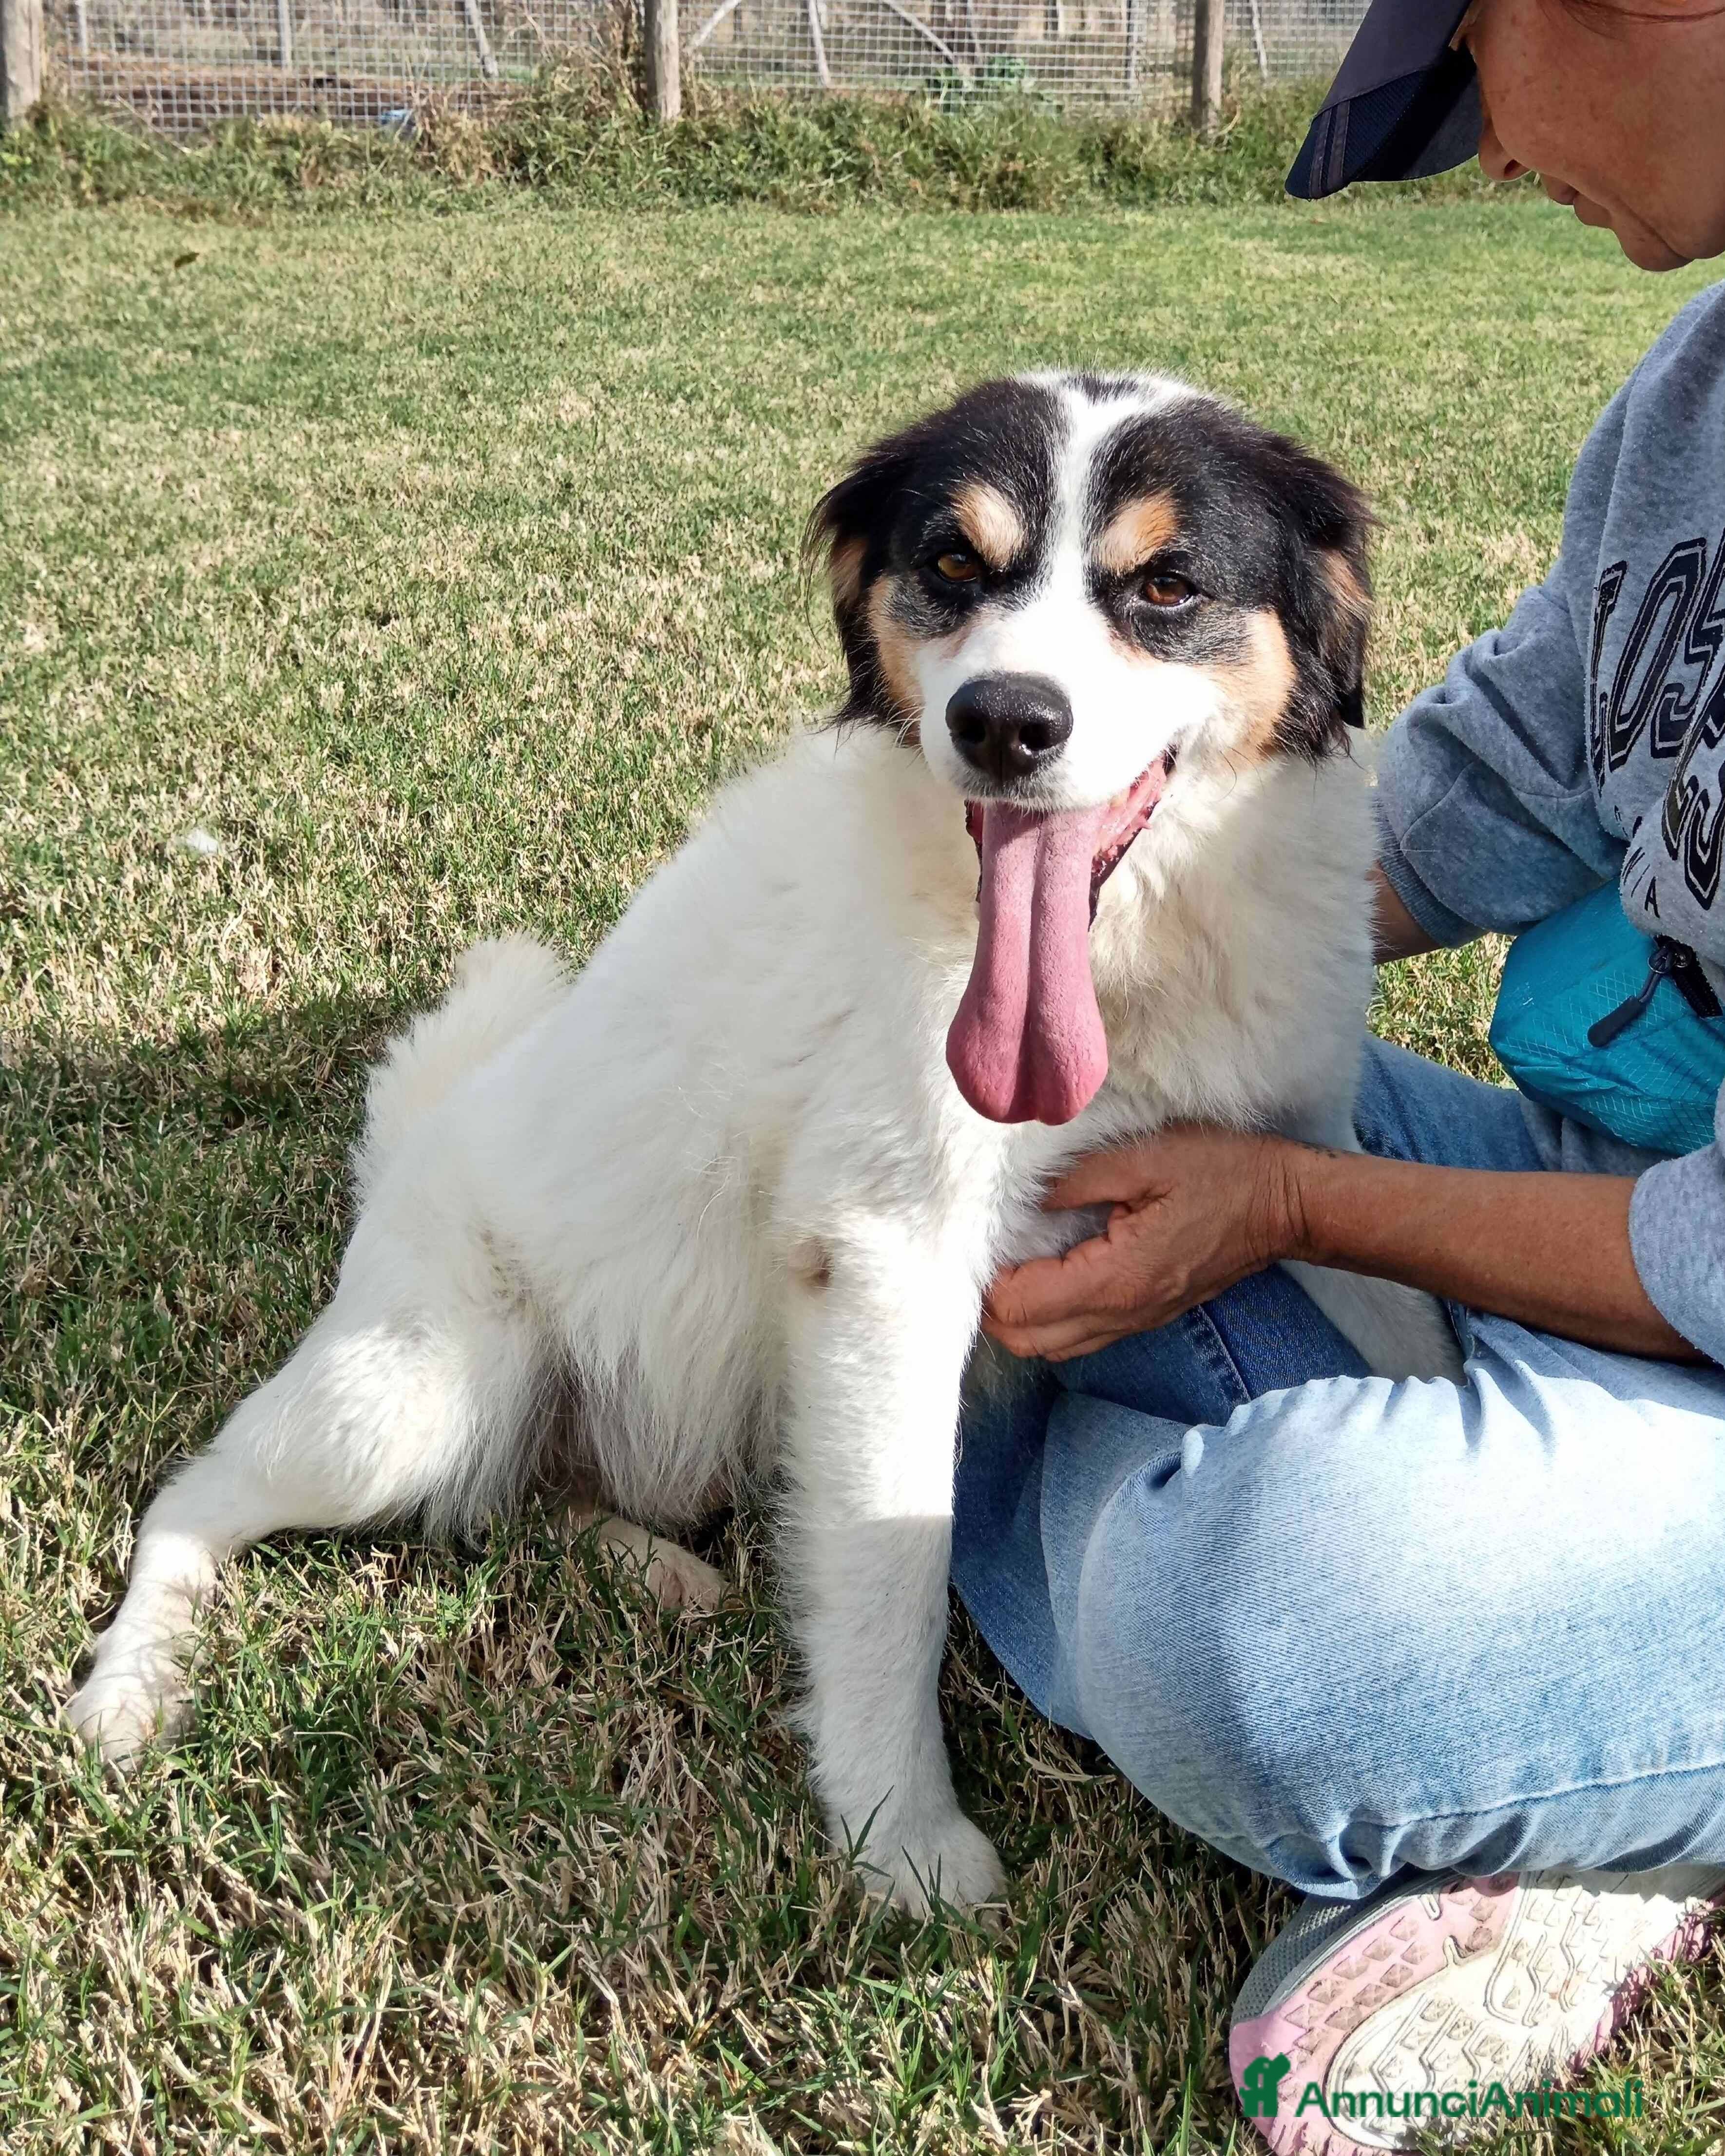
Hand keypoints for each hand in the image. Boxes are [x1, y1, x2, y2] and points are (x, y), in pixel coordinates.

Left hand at [980, 1125, 1298, 1361]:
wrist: (1284, 1206)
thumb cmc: (1222, 1173)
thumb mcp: (1146, 1156)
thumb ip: (1076, 1178)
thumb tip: (1025, 1198)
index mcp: (1114, 1279)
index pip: (1019, 1307)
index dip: (988, 1278)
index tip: (986, 1237)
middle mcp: (1120, 1314)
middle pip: (1024, 1341)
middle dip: (993, 1304)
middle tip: (991, 1252)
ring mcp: (1134, 1322)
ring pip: (1049, 1346)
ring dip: (1020, 1314)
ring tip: (1015, 1262)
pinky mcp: (1143, 1316)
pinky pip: (1078, 1336)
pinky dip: (1049, 1315)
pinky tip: (1049, 1271)